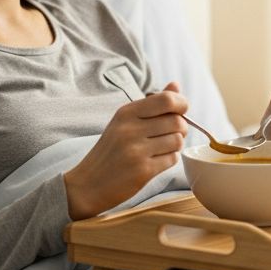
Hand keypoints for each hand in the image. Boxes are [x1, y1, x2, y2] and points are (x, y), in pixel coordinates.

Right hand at [63, 82, 188, 219]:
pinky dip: (169, 159)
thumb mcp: (125, 122)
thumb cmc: (111, 151)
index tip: (180, 112)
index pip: (167, 100)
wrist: (88, 184)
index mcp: (126, 113)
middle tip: (171, 134)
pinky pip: (172, 159)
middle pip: (177, 121)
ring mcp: (137, 150)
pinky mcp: (143, 170)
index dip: (182, 104)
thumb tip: (176, 85)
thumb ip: (152, 103)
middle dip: (181, 128)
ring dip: (175, 145)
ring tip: (161, 148)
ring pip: (178, 140)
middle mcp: (130, 129)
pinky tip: (156, 161)